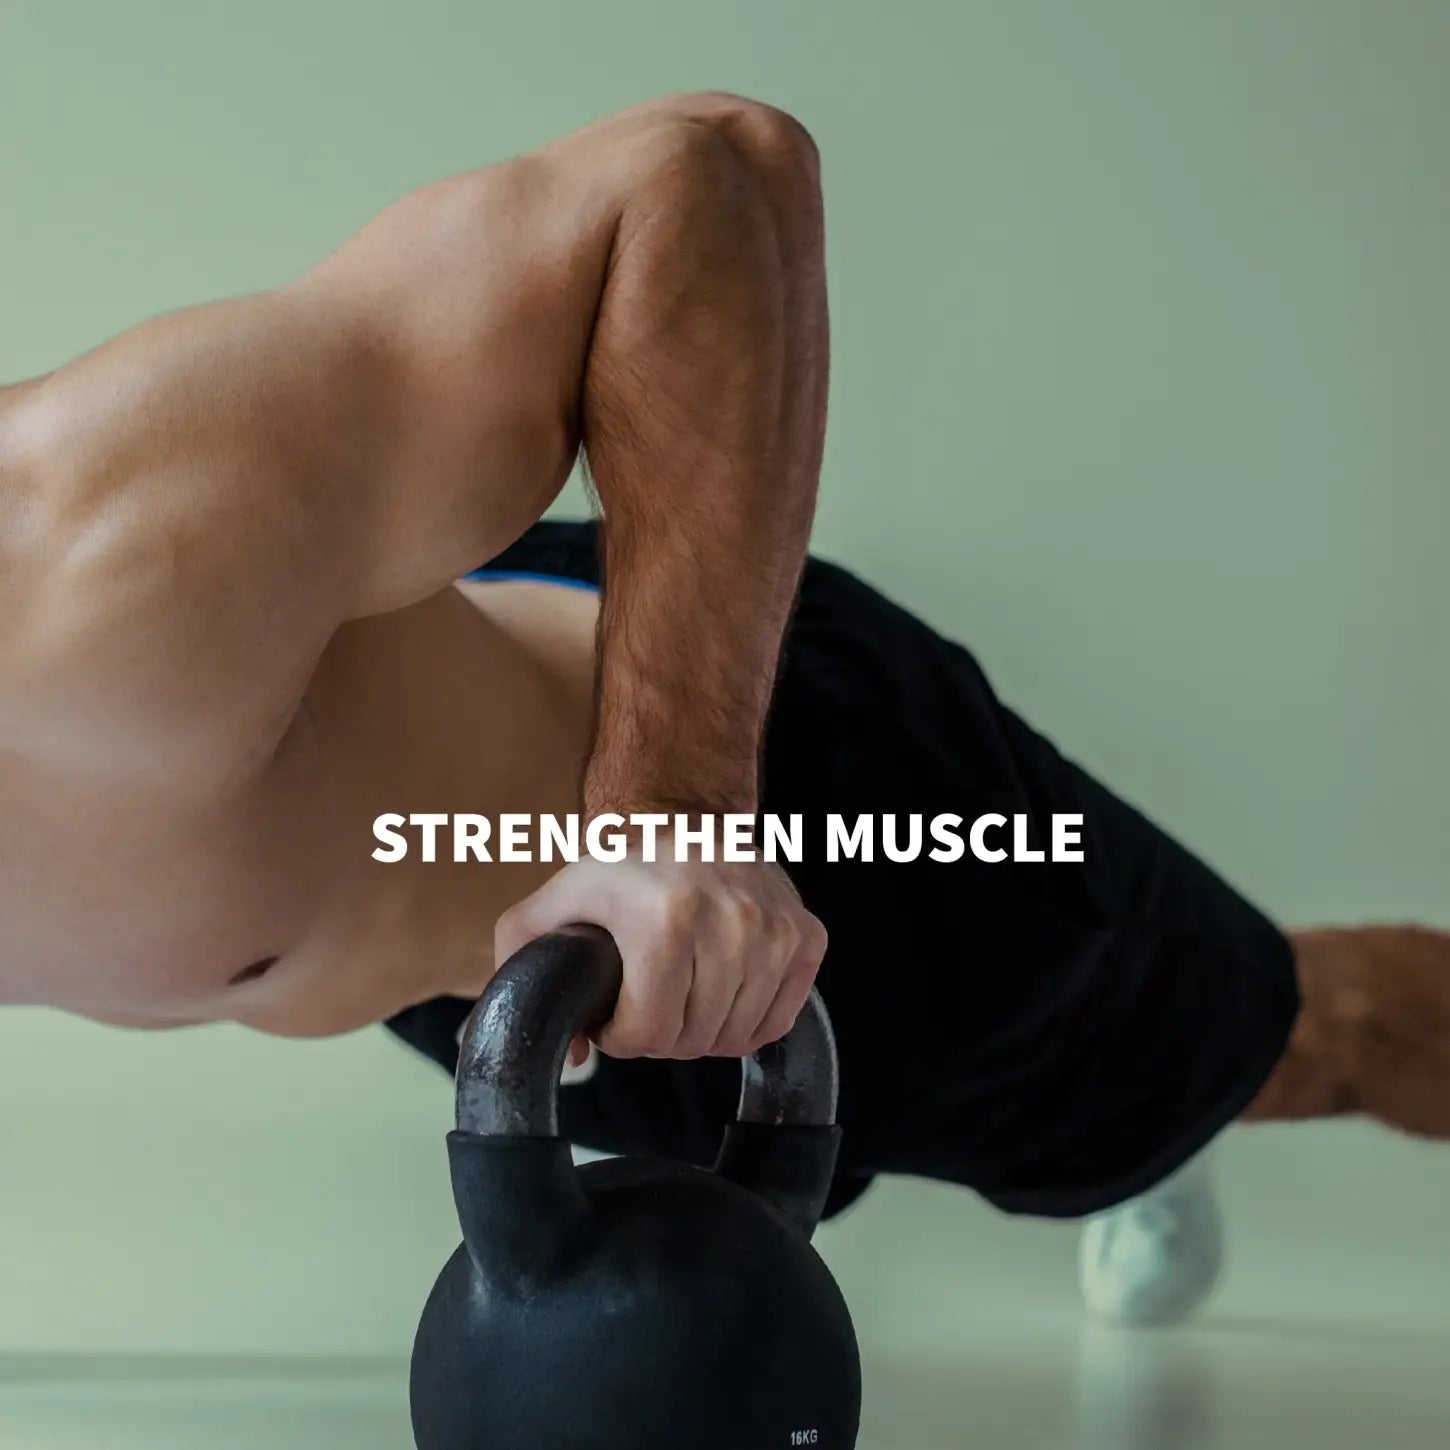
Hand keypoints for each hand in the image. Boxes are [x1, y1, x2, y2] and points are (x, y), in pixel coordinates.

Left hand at [494, 828, 826, 1066]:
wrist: (685, 815)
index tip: (616, 1012)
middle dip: (661, 1033)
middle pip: (693, 1040)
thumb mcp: (552, 905)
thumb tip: (531, 1051)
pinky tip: (721, 992)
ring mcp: (775, 929)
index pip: (652, 1032)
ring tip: (681, 994)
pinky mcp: (806, 935)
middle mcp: (731, 921)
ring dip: (703, 1030)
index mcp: (666, 917)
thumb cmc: (617, 868)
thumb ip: (517, 970)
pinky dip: (749, 1021)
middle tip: (647, 1000)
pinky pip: (780, 1020)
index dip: (623, 1035)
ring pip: (737, 1036)